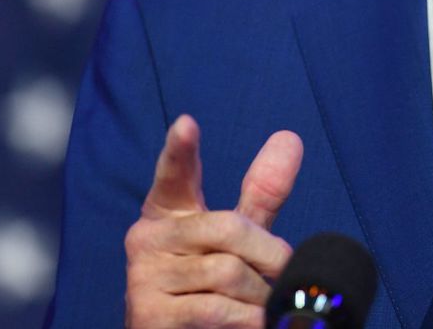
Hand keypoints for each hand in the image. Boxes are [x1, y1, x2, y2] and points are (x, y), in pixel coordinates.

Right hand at [124, 114, 303, 327]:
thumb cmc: (210, 288)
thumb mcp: (237, 240)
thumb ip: (259, 194)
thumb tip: (290, 138)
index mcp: (167, 212)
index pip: (174, 175)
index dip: (180, 150)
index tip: (186, 124)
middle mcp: (148, 238)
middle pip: (226, 227)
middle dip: (268, 252)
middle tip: (286, 270)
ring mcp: (143, 277)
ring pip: (226, 271)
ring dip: (259, 294)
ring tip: (262, 306)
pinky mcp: (149, 315)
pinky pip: (215, 309)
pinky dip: (246, 318)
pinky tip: (255, 322)